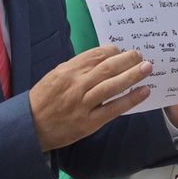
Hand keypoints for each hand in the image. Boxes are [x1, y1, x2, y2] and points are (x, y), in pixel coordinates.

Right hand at [28, 46, 153, 151]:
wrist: (29, 127)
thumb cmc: (43, 100)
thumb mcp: (55, 76)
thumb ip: (76, 68)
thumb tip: (101, 59)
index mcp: (67, 70)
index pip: (96, 55)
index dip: (113, 51)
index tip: (123, 51)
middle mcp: (76, 84)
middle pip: (107, 67)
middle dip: (127, 59)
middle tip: (141, 55)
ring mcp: (83, 104)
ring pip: (112, 85)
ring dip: (133, 75)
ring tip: (147, 68)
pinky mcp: (89, 122)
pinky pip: (113, 109)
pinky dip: (130, 99)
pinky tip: (143, 92)